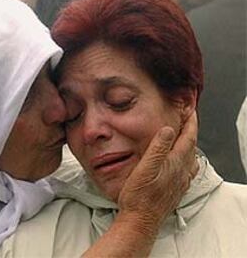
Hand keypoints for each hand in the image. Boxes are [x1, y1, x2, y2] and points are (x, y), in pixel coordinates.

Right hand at [117, 112, 197, 230]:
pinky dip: (187, 160)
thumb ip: (158, 148)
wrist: (140, 220)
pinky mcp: (176, 189)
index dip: (190, 123)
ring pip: (190, 159)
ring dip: (189, 145)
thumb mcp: (145, 168)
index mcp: (174, 163)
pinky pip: (187, 170)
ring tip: (184, 137)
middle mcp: (181, 172)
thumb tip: (168, 130)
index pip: (188, 138)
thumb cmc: (138, 196)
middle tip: (187, 119)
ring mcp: (179, 181)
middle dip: (190, 131)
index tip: (190, 111)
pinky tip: (182, 163)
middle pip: (191, 147)